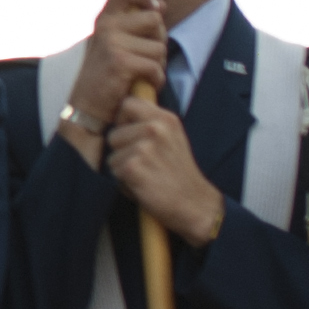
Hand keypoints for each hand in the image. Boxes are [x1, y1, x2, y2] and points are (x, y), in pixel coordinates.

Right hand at [64, 0, 168, 150]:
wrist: (86, 108)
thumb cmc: (105, 76)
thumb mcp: (115, 44)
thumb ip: (136, 24)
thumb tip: (160, 4)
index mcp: (104, 19)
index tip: (149, 11)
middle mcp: (107, 26)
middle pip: (155, 20)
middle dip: (158, 41)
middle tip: (144, 58)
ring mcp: (112, 43)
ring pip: (159, 47)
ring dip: (157, 65)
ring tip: (140, 75)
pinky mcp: (121, 62)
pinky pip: (156, 67)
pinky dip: (155, 80)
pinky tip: (142, 85)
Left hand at [104, 101, 226, 248]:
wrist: (196, 204)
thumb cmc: (178, 174)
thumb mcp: (172, 139)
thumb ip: (150, 124)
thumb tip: (121, 113)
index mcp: (166, 118)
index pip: (127, 103)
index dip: (124, 120)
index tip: (133, 135)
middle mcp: (155, 128)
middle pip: (114, 132)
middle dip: (122, 150)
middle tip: (145, 163)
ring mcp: (144, 147)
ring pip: (112, 153)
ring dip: (123, 167)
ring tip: (146, 174)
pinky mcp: (134, 166)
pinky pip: (114, 170)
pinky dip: (124, 181)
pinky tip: (143, 185)